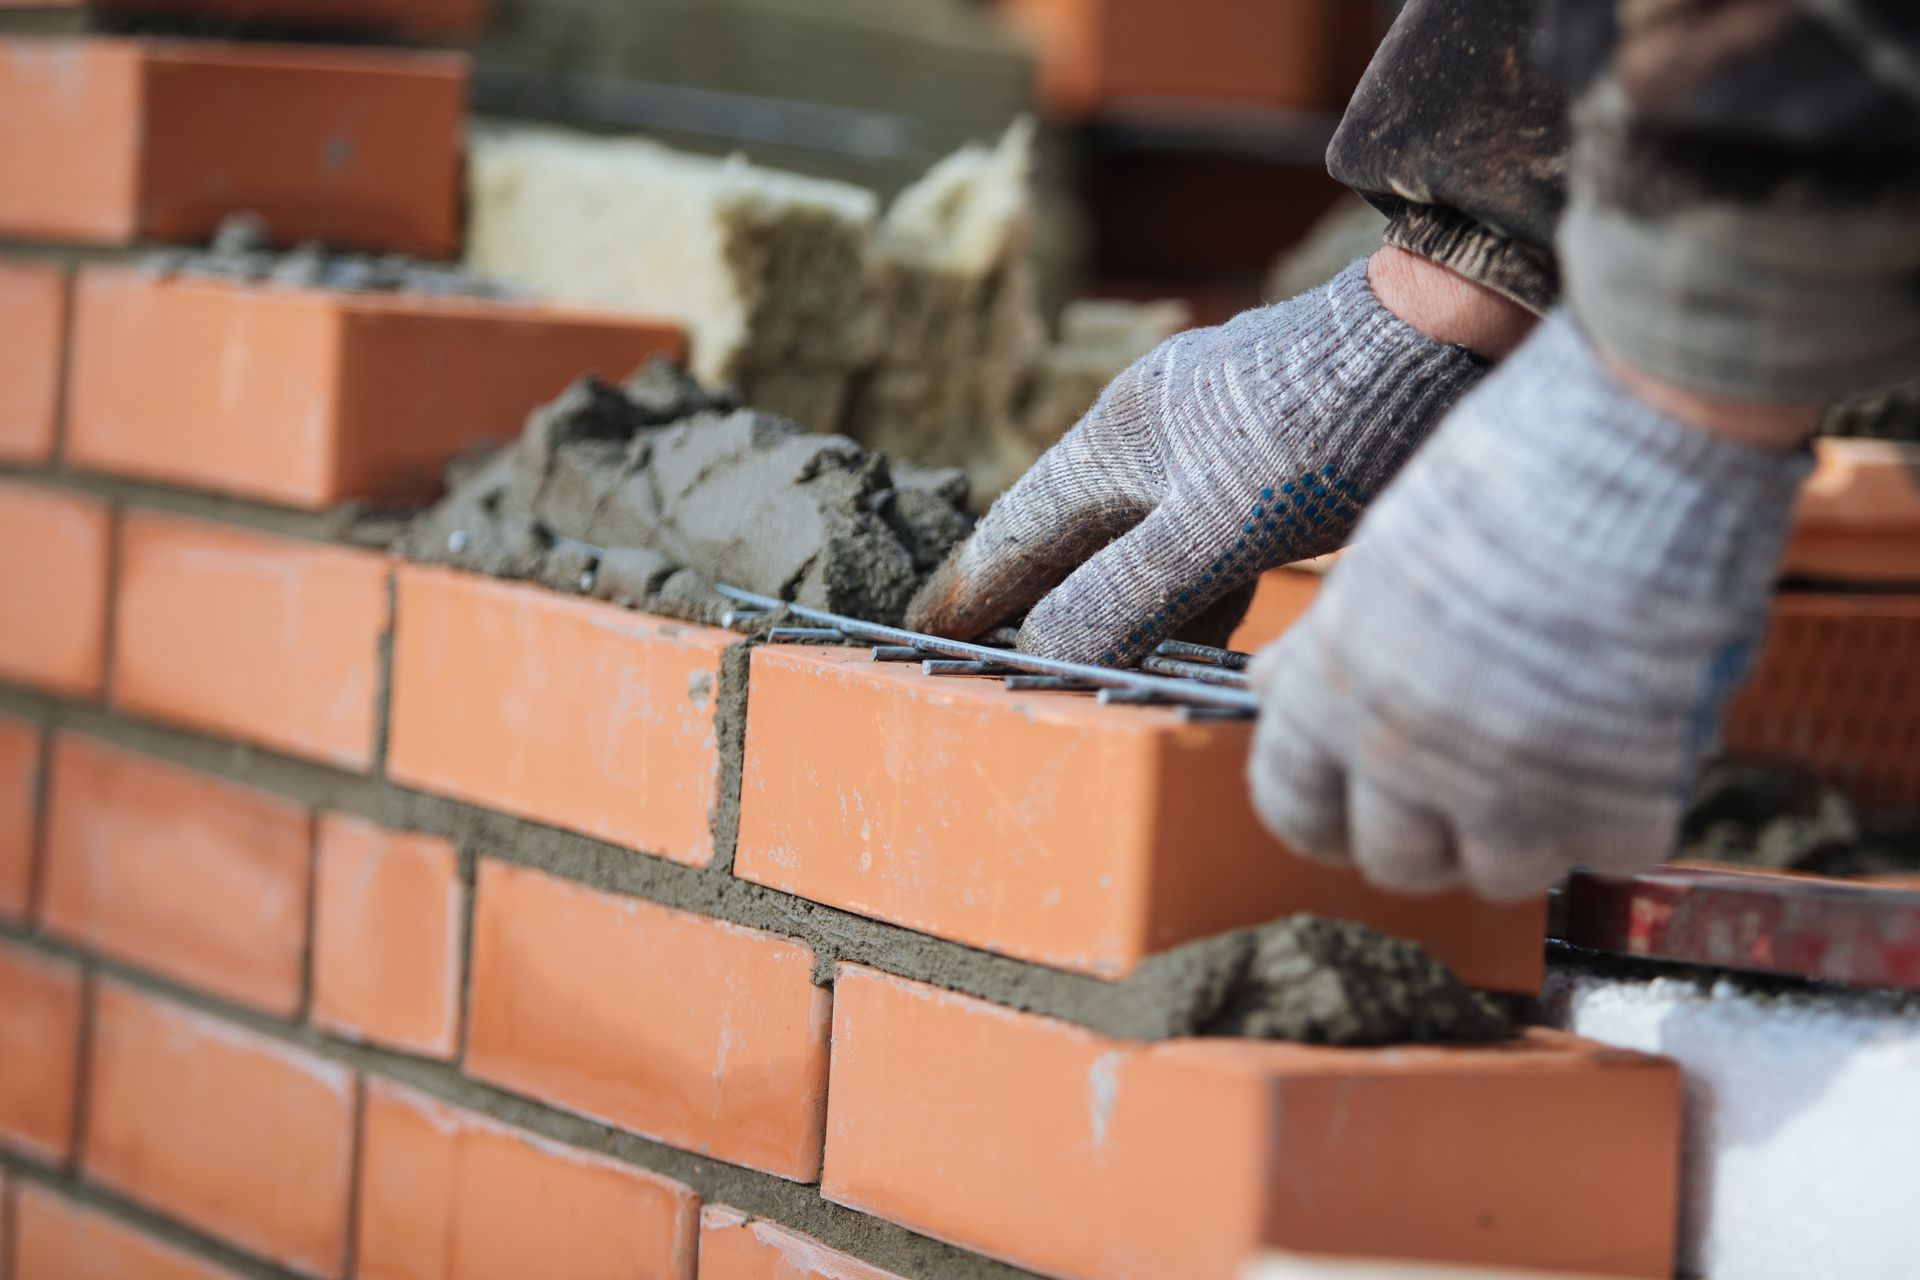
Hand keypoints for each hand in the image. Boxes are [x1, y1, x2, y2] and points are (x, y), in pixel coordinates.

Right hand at [906, 259, 1486, 664]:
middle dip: (1025, 601)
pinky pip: (1202, 545)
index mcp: (1116, 441)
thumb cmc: (1336, 421)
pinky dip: (1187, 599)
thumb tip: (1044, 647)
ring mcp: (1212, 443)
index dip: (969, 591)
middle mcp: (1151, 437)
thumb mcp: (1223, 519)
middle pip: (1067, 536)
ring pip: (1138, 543)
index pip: (1016, 532)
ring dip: (1110, 606)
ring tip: (1081, 668)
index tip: (920, 636)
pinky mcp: (1274, 459)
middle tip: (984, 655)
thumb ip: (1130, 588)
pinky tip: (1202, 642)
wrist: (1461, 330)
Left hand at [1248, 314, 1811, 900]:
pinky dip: (1625, 806)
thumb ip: (1329, 643)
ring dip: (1527, 827)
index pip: (1291, 806)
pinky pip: (1609, 849)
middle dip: (1428, 830)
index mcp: (1330, 693)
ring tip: (1557, 750)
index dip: (1323, 813)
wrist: (1636, 441)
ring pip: (1500, 874)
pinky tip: (1632, 731)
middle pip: (1394, 860)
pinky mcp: (1618, 800)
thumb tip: (1270, 688)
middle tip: (1470, 781)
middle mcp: (1403, 755)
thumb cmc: (1507, 473)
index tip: (1352, 807)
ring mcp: (1510, 789)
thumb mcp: (1383, 557)